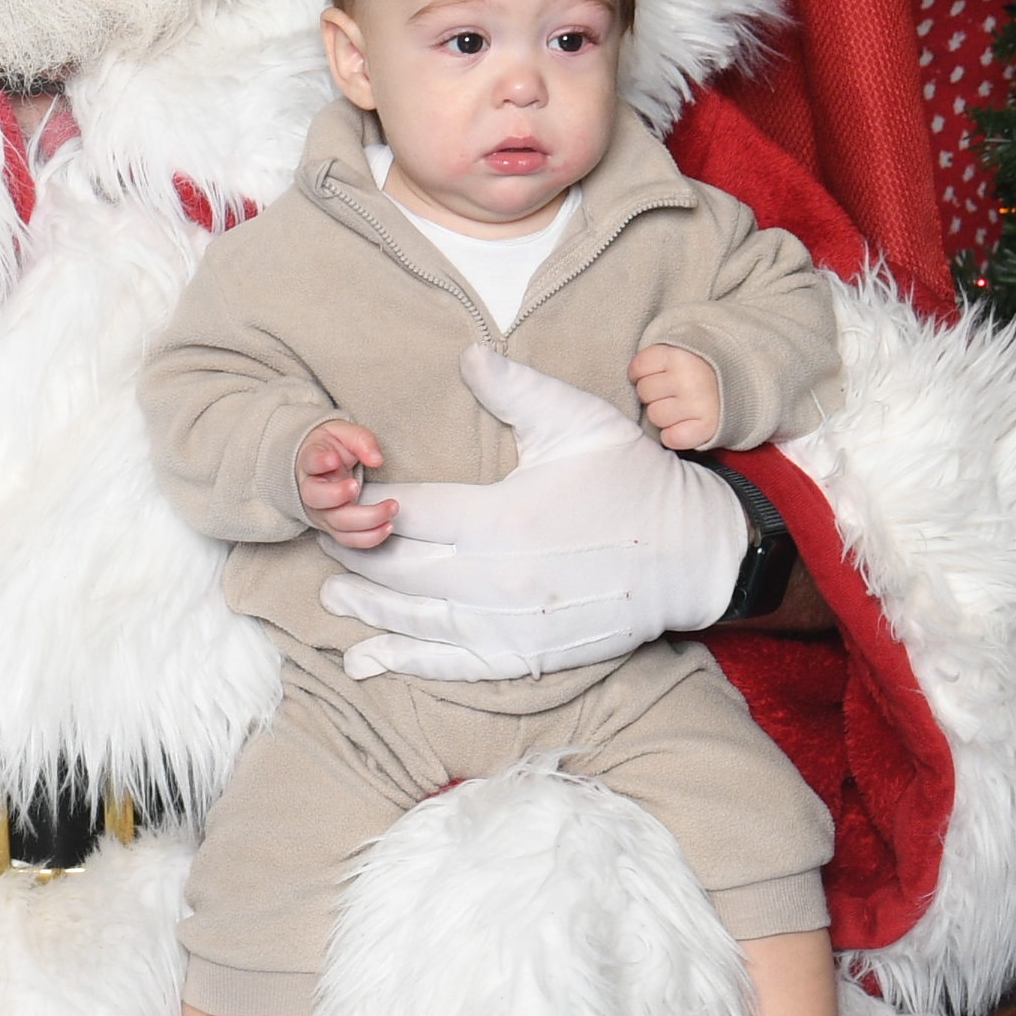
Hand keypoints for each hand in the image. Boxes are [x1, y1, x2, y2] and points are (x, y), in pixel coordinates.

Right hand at [298, 417, 394, 546]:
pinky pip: (350, 539)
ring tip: (390, 508)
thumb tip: (376, 460)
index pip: (310, 463)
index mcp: (311, 462)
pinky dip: (370, 537)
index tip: (333, 459)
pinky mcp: (335, 527)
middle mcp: (312, 491)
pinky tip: (388, 526)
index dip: (319, 462)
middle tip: (357, 486)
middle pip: (318, 499)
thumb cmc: (333, 449)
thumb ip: (361, 441)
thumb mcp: (345, 433)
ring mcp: (323, 512)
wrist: (322, 467)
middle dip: (338, 495)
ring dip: (365, 520)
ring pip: (337, 524)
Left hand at [318, 346, 750, 681]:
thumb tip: (466, 353)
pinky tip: (366, 658)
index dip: (368, 503)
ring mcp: (507, 625)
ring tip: (332, 592)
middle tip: (325, 536)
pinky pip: (448, 663)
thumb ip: (515, 388)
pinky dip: (402, 661)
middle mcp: (495, 578)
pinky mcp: (523, 656)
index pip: (408, 512)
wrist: (691, 556)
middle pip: (399, 568)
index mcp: (502, 516)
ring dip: (367, 606)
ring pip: (414, 619)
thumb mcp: (580, 420)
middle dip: (355, 552)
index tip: (344, 491)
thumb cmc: (634, 481)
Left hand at [629, 344, 723, 450]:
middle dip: (654, 394)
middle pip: (644, 393)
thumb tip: (630, 377)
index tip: (655, 374)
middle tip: (673, 392)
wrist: (746, 380)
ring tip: (681, 407)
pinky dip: (674, 436)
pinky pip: (671, 438)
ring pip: (655, 416)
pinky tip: (684, 425)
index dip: (641, 374)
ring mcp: (698, 403)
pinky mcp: (707, 427)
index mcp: (679, 354)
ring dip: (664, 415)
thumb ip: (656, 359)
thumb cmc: (703, 368)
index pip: (638, 368)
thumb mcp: (682, 351)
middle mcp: (688, 378)